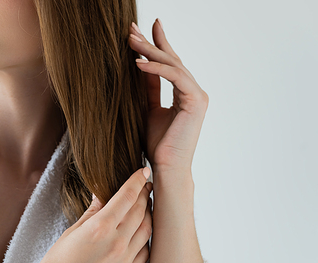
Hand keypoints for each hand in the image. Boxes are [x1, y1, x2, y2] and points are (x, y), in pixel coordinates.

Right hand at [28, 168, 152, 262]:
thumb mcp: (72, 232)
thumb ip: (92, 211)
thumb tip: (102, 192)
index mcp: (100, 228)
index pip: (126, 197)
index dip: (137, 181)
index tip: (144, 172)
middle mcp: (117, 244)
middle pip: (140, 211)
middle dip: (145, 195)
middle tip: (146, 186)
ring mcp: (124, 262)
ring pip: (147, 231)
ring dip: (149, 215)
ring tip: (146, 206)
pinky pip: (145, 252)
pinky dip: (146, 239)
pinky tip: (142, 232)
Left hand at [129, 20, 208, 173]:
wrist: (166, 167)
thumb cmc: (158, 144)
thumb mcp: (148, 109)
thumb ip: (149, 87)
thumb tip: (139, 65)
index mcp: (185, 93)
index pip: (170, 64)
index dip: (157, 44)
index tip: (142, 29)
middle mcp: (194, 91)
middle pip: (171, 60)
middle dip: (151, 42)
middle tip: (132, 28)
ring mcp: (198, 95)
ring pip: (173, 65)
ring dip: (150, 51)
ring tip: (130, 41)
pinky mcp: (196, 101)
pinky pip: (174, 77)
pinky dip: (156, 68)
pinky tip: (137, 63)